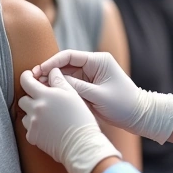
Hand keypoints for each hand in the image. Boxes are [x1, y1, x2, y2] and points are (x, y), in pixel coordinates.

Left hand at [19, 69, 120, 172]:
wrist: (81, 144)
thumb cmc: (80, 118)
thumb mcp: (72, 94)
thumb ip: (59, 80)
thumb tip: (52, 71)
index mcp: (45, 95)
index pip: (26, 81)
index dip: (26, 77)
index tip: (30, 77)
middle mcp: (36, 108)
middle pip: (23, 99)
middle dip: (31, 98)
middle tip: (43, 102)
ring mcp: (32, 123)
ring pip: (25, 114)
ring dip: (32, 114)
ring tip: (48, 117)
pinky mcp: (32, 137)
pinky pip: (28, 128)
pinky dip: (35, 127)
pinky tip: (48, 128)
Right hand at [33, 50, 172, 144]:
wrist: (140, 116)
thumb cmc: (123, 105)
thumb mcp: (98, 96)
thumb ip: (76, 87)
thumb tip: (55, 80)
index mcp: (98, 61)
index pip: (69, 56)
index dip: (52, 62)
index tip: (39, 71)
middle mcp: (94, 65)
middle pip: (66, 64)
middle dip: (49, 71)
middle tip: (32, 80)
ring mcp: (91, 75)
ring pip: (67, 74)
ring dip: (53, 80)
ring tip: (37, 87)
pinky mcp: (90, 86)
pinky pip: (72, 84)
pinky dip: (61, 88)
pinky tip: (49, 93)